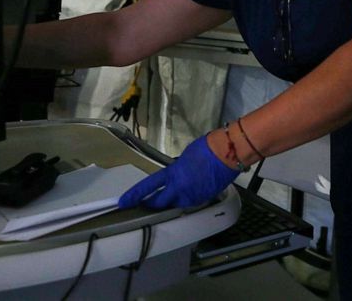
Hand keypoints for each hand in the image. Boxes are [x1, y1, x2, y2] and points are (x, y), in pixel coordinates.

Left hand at [118, 135, 237, 209]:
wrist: (228, 153)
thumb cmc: (206, 148)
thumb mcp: (184, 157)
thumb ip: (176, 168)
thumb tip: (175, 174)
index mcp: (173, 175)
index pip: (148, 187)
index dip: (135, 195)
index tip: (123, 201)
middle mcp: (180, 189)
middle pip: (160, 203)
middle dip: (152, 203)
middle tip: (147, 202)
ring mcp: (193, 196)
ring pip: (177, 204)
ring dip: (172, 201)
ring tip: (173, 193)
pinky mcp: (204, 199)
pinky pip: (191, 202)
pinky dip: (187, 198)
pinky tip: (191, 189)